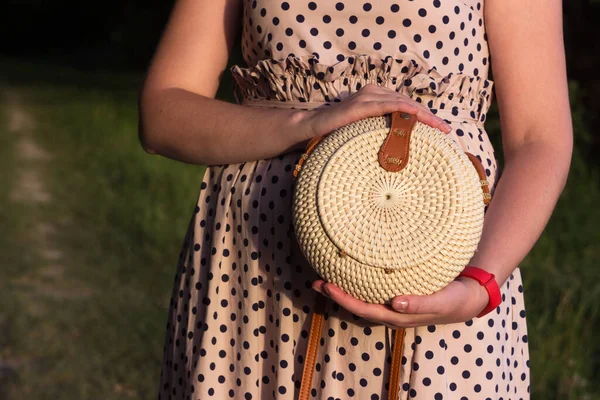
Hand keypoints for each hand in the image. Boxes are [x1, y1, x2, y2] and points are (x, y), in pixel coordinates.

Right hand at [293, 83, 451, 142]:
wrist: (312, 127)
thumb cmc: (336, 133)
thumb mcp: (364, 132)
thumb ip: (379, 133)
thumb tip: (397, 151)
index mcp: (377, 97)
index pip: (406, 106)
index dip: (426, 116)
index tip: (442, 129)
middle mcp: (374, 92)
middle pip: (409, 103)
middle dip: (430, 116)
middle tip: (448, 130)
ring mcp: (368, 96)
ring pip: (403, 103)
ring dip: (424, 114)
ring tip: (439, 127)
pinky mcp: (361, 104)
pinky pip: (389, 105)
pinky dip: (405, 110)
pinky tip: (418, 116)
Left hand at [312, 276, 490, 328]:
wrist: (468, 297)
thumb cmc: (454, 299)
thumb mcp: (440, 301)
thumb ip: (419, 304)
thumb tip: (396, 303)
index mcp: (398, 316)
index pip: (365, 309)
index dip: (344, 300)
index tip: (328, 287)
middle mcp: (391, 311)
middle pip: (357, 305)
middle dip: (336, 295)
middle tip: (316, 281)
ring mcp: (393, 304)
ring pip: (362, 298)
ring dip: (343, 290)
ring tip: (324, 277)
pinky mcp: (397, 293)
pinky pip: (371, 290)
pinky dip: (357, 283)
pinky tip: (349, 272)